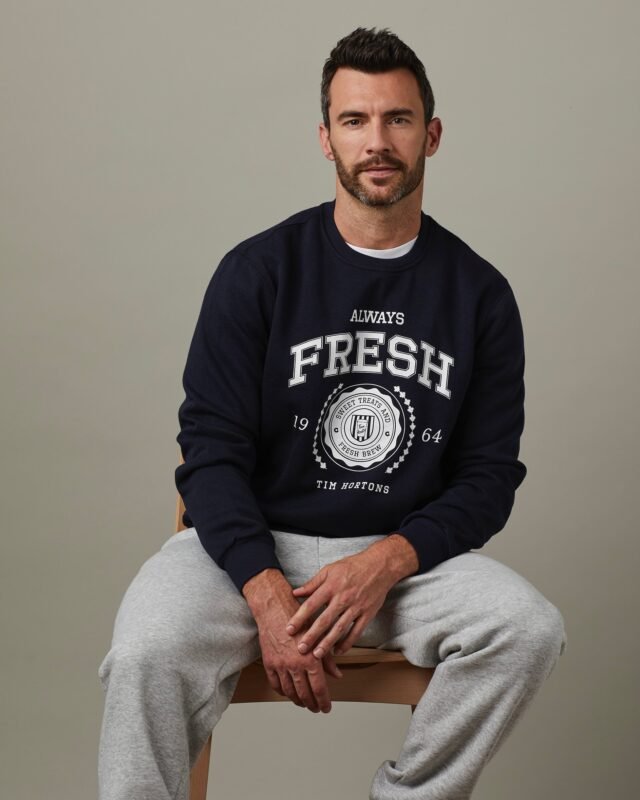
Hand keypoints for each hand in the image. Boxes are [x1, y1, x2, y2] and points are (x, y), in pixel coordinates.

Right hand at [246, 571, 342, 712]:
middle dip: (312, 705)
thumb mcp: (319, 635)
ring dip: (297, 700)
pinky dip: (282, 692)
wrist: (274, 608)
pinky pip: (275, 684)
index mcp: (310, 659)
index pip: (319, 689)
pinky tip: (287, 692)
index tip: (326, 708)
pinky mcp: (269, 663)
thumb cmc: (298, 617)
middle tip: (316, 708)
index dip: (323, 702)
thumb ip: (328, 658)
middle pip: (304, 694)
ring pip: (289, 692)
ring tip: (303, 703)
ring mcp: (280, 665)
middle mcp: (295, 665)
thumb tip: (337, 674)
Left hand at [285, 548, 394, 658]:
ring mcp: (356, 607)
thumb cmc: (353, 566)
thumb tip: (295, 593)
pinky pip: (356, 632)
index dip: (299, 618)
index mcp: (331, 586)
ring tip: (317, 654)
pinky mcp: (367, 614)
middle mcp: (343, 598)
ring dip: (327, 643)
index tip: (290, 629)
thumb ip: (312, 583)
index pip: (311, 604)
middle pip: (324, 620)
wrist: (379, 566)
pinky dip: (347, 643)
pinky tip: (338, 651)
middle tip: (301, 648)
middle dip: (311, 636)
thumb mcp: (330, 569)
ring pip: (340, 628)